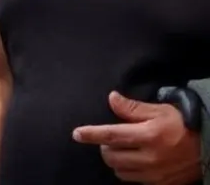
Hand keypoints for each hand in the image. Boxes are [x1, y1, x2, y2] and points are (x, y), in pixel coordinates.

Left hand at [73, 91, 200, 184]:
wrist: (208, 148)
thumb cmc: (182, 125)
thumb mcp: (159, 111)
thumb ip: (132, 108)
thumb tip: (111, 98)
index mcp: (149, 135)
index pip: (111, 135)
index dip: (91, 134)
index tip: (76, 134)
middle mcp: (150, 157)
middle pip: (111, 156)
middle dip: (105, 146)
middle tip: (111, 139)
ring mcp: (154, 174)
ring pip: (119, 171)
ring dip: (115, 160)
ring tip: (123, 150)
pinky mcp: (159, 184)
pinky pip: (132, 180)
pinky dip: (128, 171)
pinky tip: (134, 161)